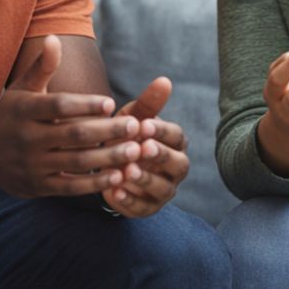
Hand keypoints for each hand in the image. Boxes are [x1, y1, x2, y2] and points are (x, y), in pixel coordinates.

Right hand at [0, 35, 146, 196]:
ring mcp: (33, 165)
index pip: (58, 106)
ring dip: (108, 157)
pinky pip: (71, 187)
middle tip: (135, 126)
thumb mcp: (21, 90)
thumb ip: (42, 67)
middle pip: (73, 135)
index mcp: (24, 110)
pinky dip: (95, 183)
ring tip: (135, 151)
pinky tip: (119, 175)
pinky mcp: (39, 187)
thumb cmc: (9, 116)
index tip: (111, 103)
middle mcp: (27, 138)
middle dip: (107, 131)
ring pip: (76, 162)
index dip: (85, 105)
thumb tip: (54, 38)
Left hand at [100, 76, 189, 217]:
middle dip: (160, 156)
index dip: (162, 132)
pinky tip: (114, 191)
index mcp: (175, 143)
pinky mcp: (148, 208)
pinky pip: (143, 208)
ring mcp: (164, 190)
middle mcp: (176, 168)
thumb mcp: (134, 118)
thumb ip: (148, 103)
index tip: (144, 126)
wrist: (110, 164)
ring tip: (127, 171)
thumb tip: (165, 80)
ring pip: (163, 189)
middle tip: (141, 148)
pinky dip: (130, 201)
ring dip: (145, 180)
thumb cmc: (126, 136)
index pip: (176, 137)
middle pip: (178, 164)